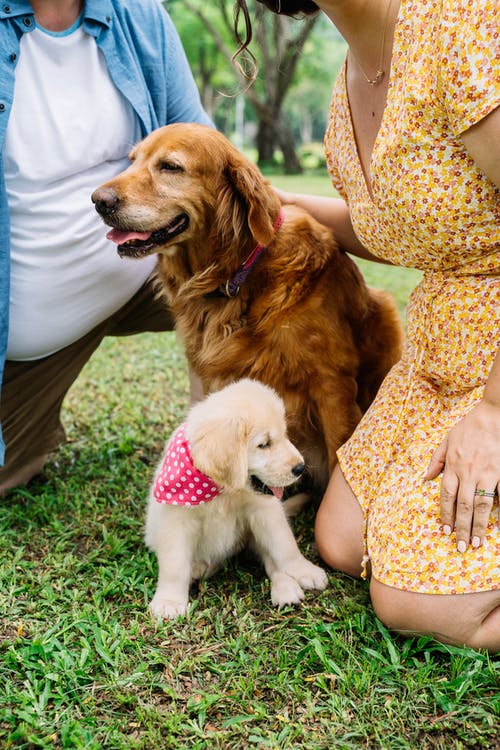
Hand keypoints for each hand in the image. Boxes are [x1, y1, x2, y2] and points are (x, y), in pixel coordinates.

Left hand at [425, 400, 499, 551]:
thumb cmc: (470, 426)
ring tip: (478, 542)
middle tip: (461, 547)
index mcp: (453, 466)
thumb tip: (426, 478)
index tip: (445, 532)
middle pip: (463, 506)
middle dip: (462, 528)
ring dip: (479, 526)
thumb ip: (436, 460)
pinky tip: (499, 523)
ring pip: (481, 505)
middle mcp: (468, 472)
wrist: (493, 414)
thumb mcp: (447, 439)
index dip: (445, 515)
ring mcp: (487, 473)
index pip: (446, 496)